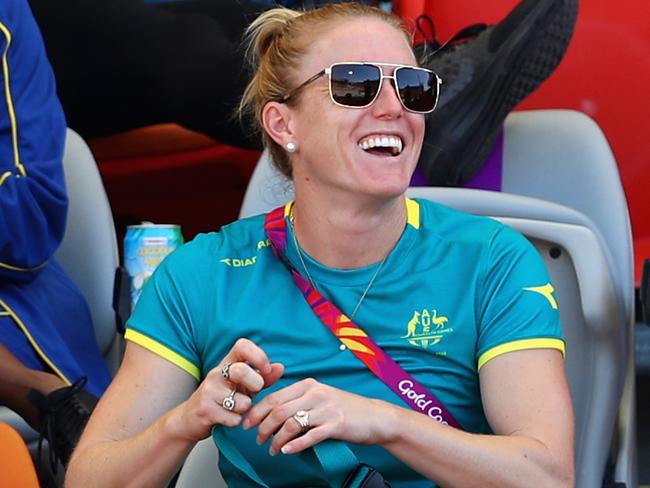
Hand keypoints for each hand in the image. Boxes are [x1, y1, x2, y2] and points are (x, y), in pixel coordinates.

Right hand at [170, 338, 283, 442]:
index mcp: (228, 363)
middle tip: (253, 392)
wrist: (190, 418)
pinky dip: (236, 422)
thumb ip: (263, 377)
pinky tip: (229, 419)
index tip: (265, 370)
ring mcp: (208, 391)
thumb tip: (280, 367)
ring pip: (241, 401)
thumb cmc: (222, 398)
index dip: (258, 356)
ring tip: (238, 408)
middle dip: (255, 384)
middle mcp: (216, 373)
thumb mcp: (244, 385)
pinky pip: (233, 419)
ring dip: (245, 409)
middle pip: (241, 370)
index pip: (242, 345)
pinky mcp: (205, 410)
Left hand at [243, 378, 391, 455]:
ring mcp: (326, 409)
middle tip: (257, 439)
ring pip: (291, 424)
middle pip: (279, 410)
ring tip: (272, 450)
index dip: (258, 411)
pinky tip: (286, 451)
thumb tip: (273, 412)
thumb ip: (299, 399)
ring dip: (277, 440)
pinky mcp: (336, 425)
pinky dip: (294, 445)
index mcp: (309, 384)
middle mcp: (316, 394)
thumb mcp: (321, 396)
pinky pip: (309, 436)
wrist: (375, 417)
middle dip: (263, 427)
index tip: (248, 423)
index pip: (275, 397)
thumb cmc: (345, 408)